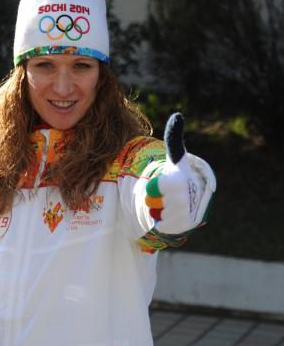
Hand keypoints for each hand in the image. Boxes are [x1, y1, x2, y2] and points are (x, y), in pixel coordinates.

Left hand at [145, 113, 204, 234]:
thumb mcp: (176, 159)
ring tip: (171, 205)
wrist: (195, 200)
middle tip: (168, 195)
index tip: (164, 184)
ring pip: (154, 215)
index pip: (151, 188)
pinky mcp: (181, 228)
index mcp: (178, 182)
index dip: (154, 187)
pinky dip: (162, 222)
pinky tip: (173, 215)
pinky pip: (160, 227)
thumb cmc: (181, 177)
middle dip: (155, 199)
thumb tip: (177, 116)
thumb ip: (174, 140)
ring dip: (159, 211)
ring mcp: (182, 216)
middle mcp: (182, 200)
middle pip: (150, 203)